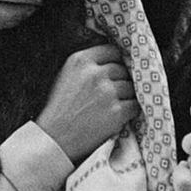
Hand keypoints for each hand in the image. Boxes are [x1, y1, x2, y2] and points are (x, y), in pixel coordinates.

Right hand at [35, 43, 138, 163]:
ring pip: (131, 87)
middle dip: (119, 81)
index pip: (112, 50)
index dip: (114, 62)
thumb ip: (87, 64)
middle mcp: (95, 73)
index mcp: (80, 60)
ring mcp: (107, 92)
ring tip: (110, 107)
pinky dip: (129, 112)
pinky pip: (135, 105)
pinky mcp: (117, 112)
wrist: (55, 139)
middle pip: (123, 70)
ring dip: (126, 97)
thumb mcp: (66, 75)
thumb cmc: (59, 109)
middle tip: (109, 95)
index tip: (112, 72)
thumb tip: (113, 58)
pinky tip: (116, 117)